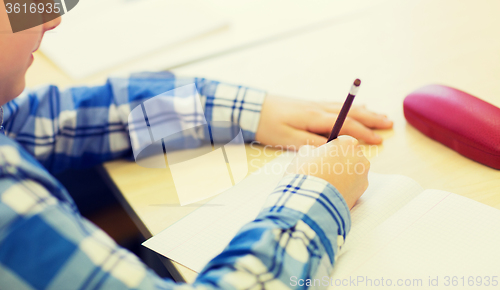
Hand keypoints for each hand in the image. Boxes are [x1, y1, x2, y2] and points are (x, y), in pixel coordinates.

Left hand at [255, 95, 392, 147]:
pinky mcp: (309, 105)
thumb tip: (333, 148)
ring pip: (345, 108)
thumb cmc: (268, 125)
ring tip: (380, 115)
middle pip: (350, 113)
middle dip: (371, 119)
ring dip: (364, 111)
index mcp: (314, 118)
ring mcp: (314, 105)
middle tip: (390, 124)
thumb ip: (311, 143)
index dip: (363, 133)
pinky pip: (336, 105)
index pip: (345, 124)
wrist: (252, 107)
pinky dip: (351, 107)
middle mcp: (318, 108)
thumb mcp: (287, 139)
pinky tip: (356, 108)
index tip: (379, 141)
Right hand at [285, 136, 368, 208]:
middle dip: (341, 161)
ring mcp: (363, 176)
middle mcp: (360, 158)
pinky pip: (354, 186)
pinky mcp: (362, 192)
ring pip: (354, 172)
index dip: (334, 149)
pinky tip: (332, 191)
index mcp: (347, 143)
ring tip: (327, 183)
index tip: (325, 156)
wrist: (310, 200)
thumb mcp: (304, 153)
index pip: (344, 141)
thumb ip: (314, 149)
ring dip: (344, 175)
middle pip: (352, 156)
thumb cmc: (306, 172)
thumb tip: (316, 152)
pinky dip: (346, 188)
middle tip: (325, 170)